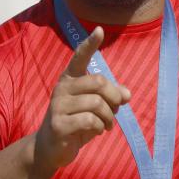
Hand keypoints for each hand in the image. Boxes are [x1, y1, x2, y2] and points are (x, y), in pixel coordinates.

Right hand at [34, 27, 131, 172]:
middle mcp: (62, 88)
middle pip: (99, 82)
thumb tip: (127, 94)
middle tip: (116, 110)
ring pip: (97, 104)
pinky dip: (99, 127)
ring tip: (107, 125)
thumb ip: (110, 97)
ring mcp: (58, 106)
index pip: (80, 57)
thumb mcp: (95, 107)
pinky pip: (89, 120)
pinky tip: (97, 131)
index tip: (100, 30)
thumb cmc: (76, 122)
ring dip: (108, 117)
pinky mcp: (59, 124)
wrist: (51, 148)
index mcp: (70, 79)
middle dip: (114, 98)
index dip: (90, 44)